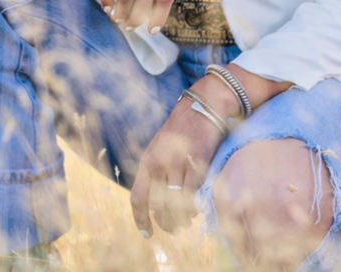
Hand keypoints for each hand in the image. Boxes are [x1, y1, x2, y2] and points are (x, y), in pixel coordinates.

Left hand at [130, 92, 222, 237]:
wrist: (203, 106)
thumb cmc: (182, 128)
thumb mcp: (160, 146)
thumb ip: (156, 169)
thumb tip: (157, 199)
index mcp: (147, 160)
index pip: (138, 197)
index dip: (140, 219)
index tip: (146, 234)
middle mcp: (159, 163)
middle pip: (157, 205)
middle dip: (165, 223)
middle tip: (173, 229)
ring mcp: (177, 163)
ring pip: (175, 203)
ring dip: (181, 218)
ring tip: (185, 221)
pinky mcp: (196, 163)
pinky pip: (192, 195)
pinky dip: (193, 207)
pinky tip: (195, 210)